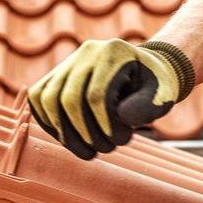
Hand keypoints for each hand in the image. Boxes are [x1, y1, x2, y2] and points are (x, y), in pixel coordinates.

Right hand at [27, 38, 194, 158]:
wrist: (143, 71)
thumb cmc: (155, 85)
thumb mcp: (163, 94)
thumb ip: (147, 107)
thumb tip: (121, 116)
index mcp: (113, 52)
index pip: (97, 95)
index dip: (104, 125)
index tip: (119, 140)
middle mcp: (86, 52)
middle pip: (68, 98)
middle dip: (84, 132)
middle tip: (106, 148)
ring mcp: (68, 62)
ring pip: (48, 99)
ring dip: (64, 133)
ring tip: (88, 151)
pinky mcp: (56, 75)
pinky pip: (39, 99)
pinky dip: (49, 123)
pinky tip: (70, 140)